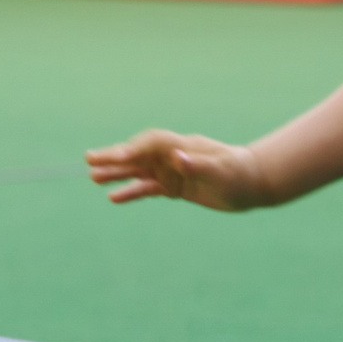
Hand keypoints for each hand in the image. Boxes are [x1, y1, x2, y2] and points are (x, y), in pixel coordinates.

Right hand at [85, 130, 274, 210]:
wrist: (253, 183)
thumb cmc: (239, 174)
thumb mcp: (221, 171)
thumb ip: (198, 164)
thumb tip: (177, 157)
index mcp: (183, 146)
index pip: (151, 144)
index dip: (132, 149)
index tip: (114, 156)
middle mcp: (173, 156)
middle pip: (138, 153)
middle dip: (115, 156)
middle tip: (89, 159)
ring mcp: (172, 171)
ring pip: (139, 170)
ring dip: (117, 173)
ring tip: (92, 177)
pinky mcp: (174, 186)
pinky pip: (148, 188)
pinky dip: (131, 191)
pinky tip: (114, 197)